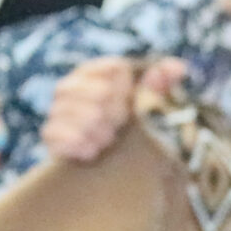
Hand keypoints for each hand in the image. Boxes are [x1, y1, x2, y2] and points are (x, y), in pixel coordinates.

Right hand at [37, 55, 187, 164]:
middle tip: (119, 126)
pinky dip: (80, 144)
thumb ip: (159, 84)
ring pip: (81, 115)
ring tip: (108, 140)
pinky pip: (60, 134)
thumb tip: (180, 69)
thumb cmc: (124, 125)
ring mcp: (57, 110)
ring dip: (100, 131)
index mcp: (94, 71)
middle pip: (100, 93)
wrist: (98, 162)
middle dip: (117, 113)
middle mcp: (71, 86)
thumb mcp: (143, 103)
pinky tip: (92, 152)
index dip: (131, 89)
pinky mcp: (50, 134)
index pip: (116, 68)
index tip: (132, 103)